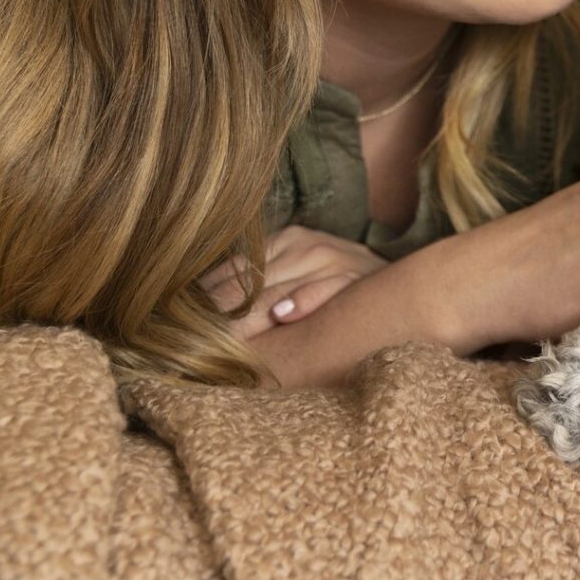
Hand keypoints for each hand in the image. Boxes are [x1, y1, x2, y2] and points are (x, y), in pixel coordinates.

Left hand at [200, 225, 388, 340]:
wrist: (406, 288)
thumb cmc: (342, 290)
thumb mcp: (298, 277)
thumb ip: (260, 288)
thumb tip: (202, 309)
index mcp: (285, 240)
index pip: (232, 270)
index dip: (203, 299)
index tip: (173, 324)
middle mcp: (305, 244)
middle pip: (246, 282)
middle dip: (217, 313)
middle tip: (186, 340)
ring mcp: (331, 258)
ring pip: (275, 289)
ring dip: (248, 314)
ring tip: (221, 336)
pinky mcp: (354, 277)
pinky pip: (324, 289)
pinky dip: (304, 301)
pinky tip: (284, 317)